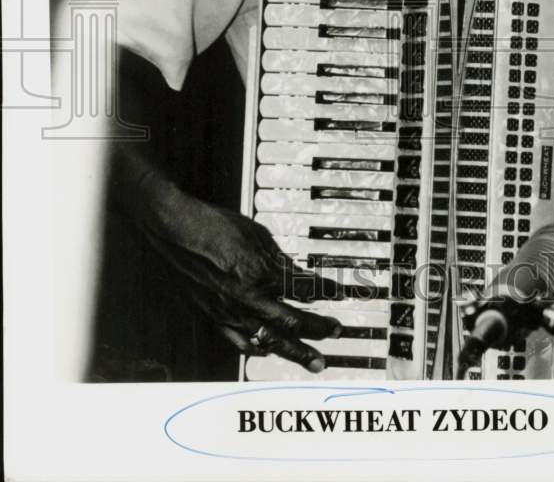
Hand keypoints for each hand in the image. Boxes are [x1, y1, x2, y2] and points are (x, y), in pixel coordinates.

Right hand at [135, 179, 342, 371]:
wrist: (177, 231)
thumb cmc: (214, 226)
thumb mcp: (258, 235)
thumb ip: (279, 259)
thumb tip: (297, 274)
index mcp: (262, 272)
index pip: (305, 287)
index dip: (328, 291)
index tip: (342, 294)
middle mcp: (248, 296)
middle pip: (293, 320)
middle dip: (318, 329)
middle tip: (336, 332)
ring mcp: (230, 310)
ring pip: (270, 340)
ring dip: (295, 351)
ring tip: (314, 360)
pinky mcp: (214, 316)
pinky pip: (239, 342)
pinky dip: (258, 349)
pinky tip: (270, 351)